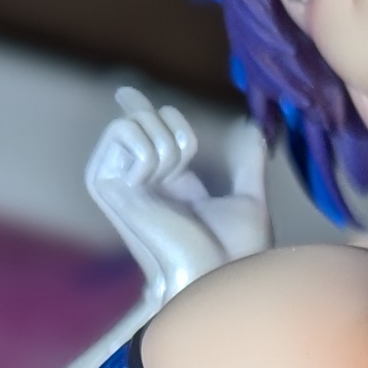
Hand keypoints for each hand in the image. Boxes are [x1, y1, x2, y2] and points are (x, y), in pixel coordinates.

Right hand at [84, 87, 269, 314]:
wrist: (218, 276)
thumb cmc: (235, 254)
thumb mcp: (249, 200)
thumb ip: (250, 166)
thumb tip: (256, 132)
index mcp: (168, 184)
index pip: (145, 132)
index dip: (137, 107)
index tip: (126, 91)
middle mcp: (141, 182)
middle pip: (145, 117)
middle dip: (176, 133)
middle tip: (186, 170)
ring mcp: (123, 184)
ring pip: (133, 122)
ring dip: (166, 144)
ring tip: (175, 180)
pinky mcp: (110, 185)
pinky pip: (123, 132)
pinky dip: (150, 150)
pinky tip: (155, 182)